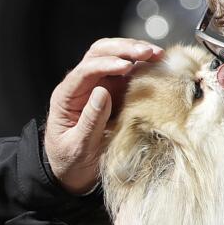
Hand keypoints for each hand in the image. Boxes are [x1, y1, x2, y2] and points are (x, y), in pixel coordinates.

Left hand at [44, 38, 163, 193]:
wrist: (71, 175)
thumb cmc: (70, 162)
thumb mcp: (78, 146)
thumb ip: (89, 120)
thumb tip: (102, 92)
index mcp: (66, 96)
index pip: (85, 70)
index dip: (106, 64)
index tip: (126, 66)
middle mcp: (81, 86)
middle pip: (99, 53)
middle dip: (124, 48)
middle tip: (149, 52)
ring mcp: (98, 86)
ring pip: (113, 56)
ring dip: (135, 51)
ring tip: (157, 54)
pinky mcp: (113, 93)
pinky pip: (127, 73)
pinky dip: (141, 66)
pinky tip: (157, 65)